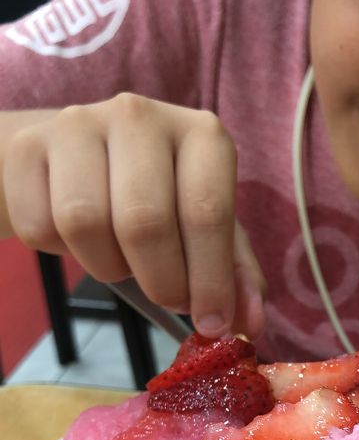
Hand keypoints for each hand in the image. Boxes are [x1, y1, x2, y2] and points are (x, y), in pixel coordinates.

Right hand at [2, 94, 265, 337]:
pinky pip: (40, 225)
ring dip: (107, 265)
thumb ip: (232, 273)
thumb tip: (250, 323)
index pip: (206, 211)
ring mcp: (78, 124)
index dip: (209, 279)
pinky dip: (60, 251)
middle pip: (144, 222)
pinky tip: (77, 237)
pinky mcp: (27, 146)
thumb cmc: (153, 197)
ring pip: (85, 223)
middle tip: (166, 295)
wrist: (71, 160)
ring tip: (121, 258)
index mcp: (201, 134)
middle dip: (160, 281)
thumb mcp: (203, 227)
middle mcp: (141, 116)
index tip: (211, 321)